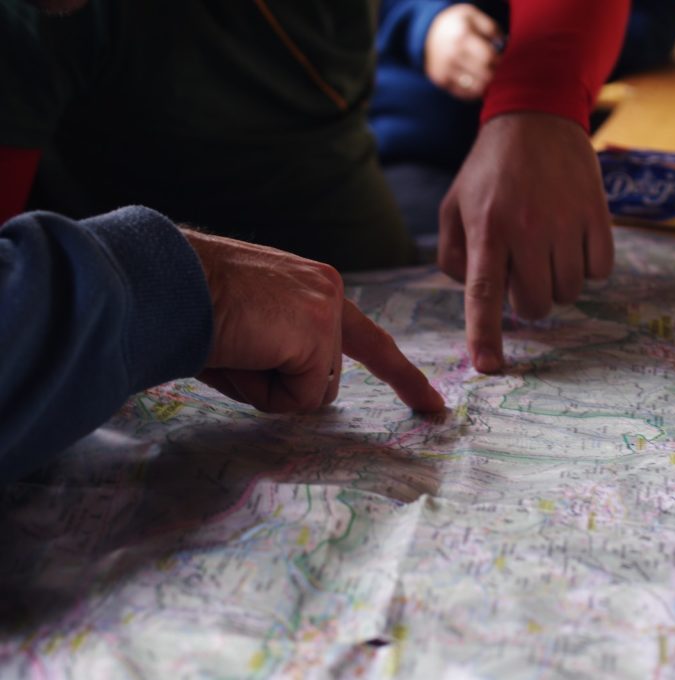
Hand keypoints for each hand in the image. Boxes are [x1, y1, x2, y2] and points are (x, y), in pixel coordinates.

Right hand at [182, 231, 443, 412]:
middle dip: (281, 387)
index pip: (368, 340)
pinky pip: (299, 399)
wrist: (165, 283)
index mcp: (313, 286)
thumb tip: (303, 394)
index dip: (402, 375)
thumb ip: (285, 353)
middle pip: (324, 379)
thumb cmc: (191, 308)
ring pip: (310, 393)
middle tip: (234, 351)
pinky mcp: (317, 332)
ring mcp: (327, 310)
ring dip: (265, 388)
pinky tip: (240, 351)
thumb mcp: (251, 329)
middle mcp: (329, 290)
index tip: (433, 404)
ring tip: (230, 348)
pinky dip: (263, 392)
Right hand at [424, 4, 502, 100]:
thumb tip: (502, 44)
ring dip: (486, 84)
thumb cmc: (456, 24)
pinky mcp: (441, 81)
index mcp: (461, 37)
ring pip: (476, 88)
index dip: (499, 60)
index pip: (487, 57)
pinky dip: (475, 91)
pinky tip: (477, 82)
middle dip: (494, 73)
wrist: (427, 33)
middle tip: (495, 69)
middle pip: (484, 75)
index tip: (500, 58)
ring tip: (487, 76)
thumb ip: (490, 28)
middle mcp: (452, 55)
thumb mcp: (472, 16)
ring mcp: (445, 70)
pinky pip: (465, 94)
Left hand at [437, 112, 613, 372]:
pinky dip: (588, 267)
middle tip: (524, 271)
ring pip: (569, 292)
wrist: (538, 117)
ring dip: (558, 283)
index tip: (489, 367)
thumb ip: (451, 254)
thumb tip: (469, 292)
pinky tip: (574, 240)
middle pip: (535, 305)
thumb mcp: (454, 204)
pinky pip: (600, 271)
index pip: (484, 293)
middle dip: (529, 301)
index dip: (485, 334)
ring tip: (548, 249)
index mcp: (487, 228)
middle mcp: (527, 230)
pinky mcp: (598, 216)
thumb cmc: (490, 168)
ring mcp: (566, 223)